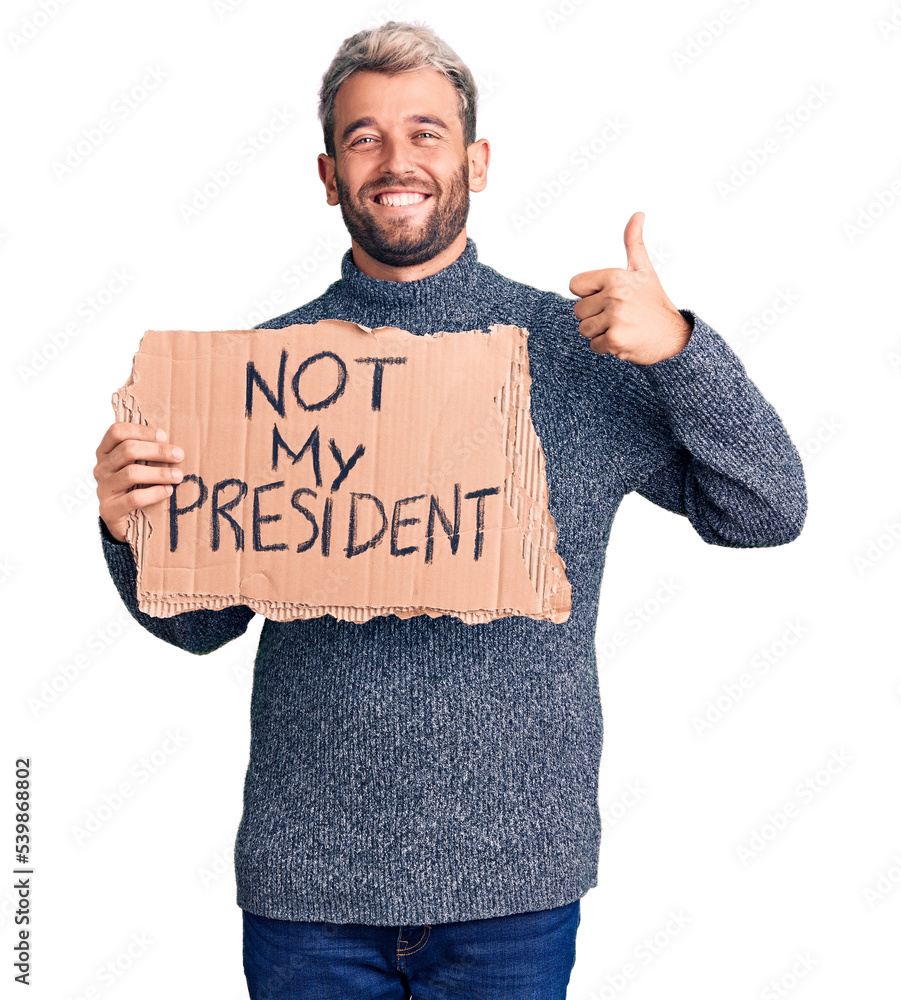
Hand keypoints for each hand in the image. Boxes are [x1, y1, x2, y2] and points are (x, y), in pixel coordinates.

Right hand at [94, 423, 183, 541]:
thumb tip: (175, 446)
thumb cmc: (136, 488)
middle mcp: (101, 468)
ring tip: (178, 476)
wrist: (126, 524)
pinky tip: (168, 491)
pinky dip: (154, 493)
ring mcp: (103, 489)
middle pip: (127, 450)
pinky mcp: (109, 510)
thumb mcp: (139, 467)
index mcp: (106, 453)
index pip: (117, 432)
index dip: (140, 431)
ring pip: (131, 473)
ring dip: (159, 473)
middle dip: (157, 451)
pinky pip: (134, 498)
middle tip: (179, 456)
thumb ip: (148, 454)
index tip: (163, 436)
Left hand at [570, 211, 691, 364]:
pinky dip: (605, 346)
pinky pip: (593, 345)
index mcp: (615, 276)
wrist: (674, 336)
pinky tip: (623, 338)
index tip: (606, 297)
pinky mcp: (615, 340)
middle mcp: (614, 296)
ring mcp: (615, 319)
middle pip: (579, 310)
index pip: (575, 285)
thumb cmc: (654, 302)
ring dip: (599, 331)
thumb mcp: (643, 270)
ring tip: (620, 326)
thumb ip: (634, 243)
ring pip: (584, 329)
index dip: (588, 293)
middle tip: (617, 315)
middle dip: (594, 315)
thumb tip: (638, 214)